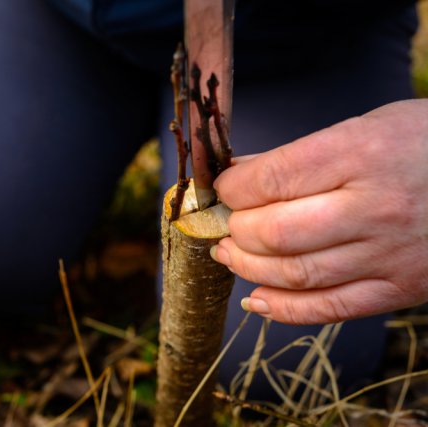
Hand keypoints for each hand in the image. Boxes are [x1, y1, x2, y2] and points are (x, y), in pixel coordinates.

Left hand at [211, 99, 427, 324]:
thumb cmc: (422, 144)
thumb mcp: (365, 127)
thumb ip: (298, 155)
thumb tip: (237, 174)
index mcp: (363, 153)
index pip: (273, 178)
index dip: (233, 188)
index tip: (224, 188)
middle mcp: (376, 207)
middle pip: (276, 232)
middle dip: (235, 230)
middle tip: (225, 224)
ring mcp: (390, 254)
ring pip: (295, 274)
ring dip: (247, 268)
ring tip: (228, 254)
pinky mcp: (400, 288)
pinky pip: (330, 309)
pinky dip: (283, 310)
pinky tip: (254, 298)